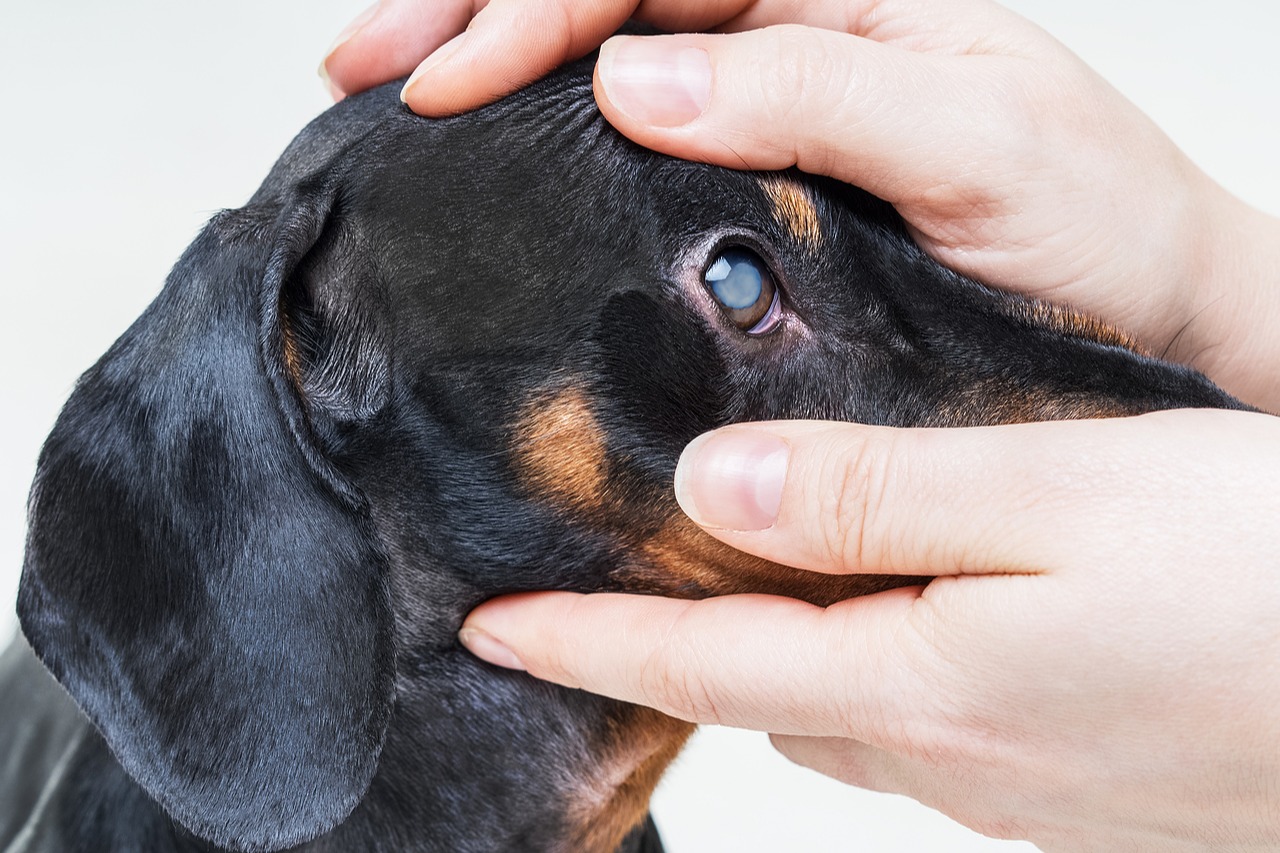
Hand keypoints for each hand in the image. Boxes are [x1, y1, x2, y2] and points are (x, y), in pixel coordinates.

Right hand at [322, 0, 1279, 411]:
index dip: (534, 10)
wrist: (1149, 323)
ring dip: (491, 59)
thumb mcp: (984, 139)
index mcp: (843, 2)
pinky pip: (638, 140)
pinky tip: (492, 155)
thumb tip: (638, 77)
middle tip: (363, 62)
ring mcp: (774, 113)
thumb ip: (822, 91)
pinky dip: (549, 137)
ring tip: (390, 87)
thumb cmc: (1098, 227)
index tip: (443, 79)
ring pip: (608, 54)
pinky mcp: (765, 190)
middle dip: (475, 11)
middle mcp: (798, 42)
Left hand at [459, 409, 1279, 849]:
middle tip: (602, 585)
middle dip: (664, 649)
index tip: (491, 625)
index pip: (698, 665)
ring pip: (832, 707)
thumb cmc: (1266, 582)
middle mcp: (947, 750)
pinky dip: (857, 664)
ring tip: (726, 585)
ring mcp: (1007, 776)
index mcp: (921, 683)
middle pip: (754, 695)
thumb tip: (718, 493)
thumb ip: (876, 496)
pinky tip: (882, 613)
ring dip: (763, 654)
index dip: (582, 642)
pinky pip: (912, 717)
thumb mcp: (1061, 496)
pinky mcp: (1063, 773)